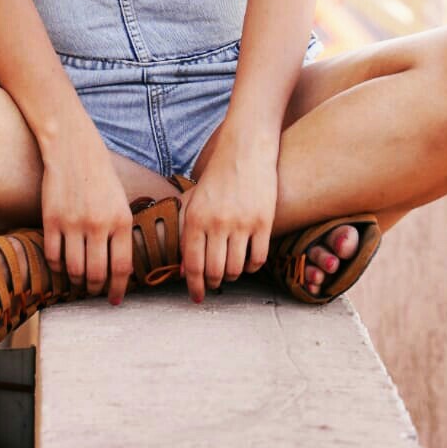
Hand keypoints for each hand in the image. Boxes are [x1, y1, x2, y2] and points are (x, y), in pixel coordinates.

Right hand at [40, 122, 134, 305]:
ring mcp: (73, 223)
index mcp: (121, 220)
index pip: (121, 268)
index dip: (117, 289)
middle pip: (96, 274)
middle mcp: (99, 224)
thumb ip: (121, 233)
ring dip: (76, 280)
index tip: (113, 300)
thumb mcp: (121, 202)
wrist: (73, 149)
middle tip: (93, 290)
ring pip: (74, 270)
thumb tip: (121, 270)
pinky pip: (53, 256)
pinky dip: (56, 267)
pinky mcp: (51, 219)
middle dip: (95, 289)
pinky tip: (60, 264)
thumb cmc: (100, 178)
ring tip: (78, 279)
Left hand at [178, 132, 279, 302]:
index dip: (194, 286)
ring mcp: (241, 223)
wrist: (246, 150)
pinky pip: (258, 259)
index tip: (196, 297)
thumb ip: (187, 232)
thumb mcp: (195, 200)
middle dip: (212, 283)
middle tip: (214, 284)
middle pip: (214, 271)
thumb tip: (183, 269)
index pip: (192, 264)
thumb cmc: (218, 176)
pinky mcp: (263, 222)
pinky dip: (252, 266)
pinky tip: (248, 262)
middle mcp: (216, 223)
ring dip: (232, 275)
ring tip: (230, 270)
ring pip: (236, 268)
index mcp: (195, 217)